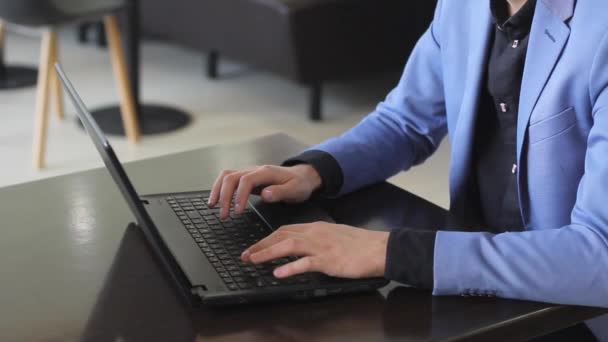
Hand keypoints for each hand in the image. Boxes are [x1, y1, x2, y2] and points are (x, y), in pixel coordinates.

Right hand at [208, 164, 321, 219]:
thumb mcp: (295, 190)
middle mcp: (254, 170)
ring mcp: (249, 172)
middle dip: (224, 196)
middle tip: (223, 215)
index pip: (246, 180)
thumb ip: (280, 192)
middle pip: (231, 177)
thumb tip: (264, 195)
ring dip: (217, 190)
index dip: (239, 195)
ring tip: (212, 207)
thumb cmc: (298, 184)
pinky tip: (217, 200)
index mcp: (266, 172)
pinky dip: (219, 188)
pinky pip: (228, 179)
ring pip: (226, 176)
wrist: (302, 176)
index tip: (237, 211)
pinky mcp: (246, 177)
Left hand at [241, 222, 388, 278]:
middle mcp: (315, 233)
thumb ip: (319, 239)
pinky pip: (305, 263)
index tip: (255, 246)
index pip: (286, 230)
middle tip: (245, 254)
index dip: (267, 238)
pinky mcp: (328, 260)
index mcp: (317, 227)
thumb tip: (304, 247)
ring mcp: (321, 246)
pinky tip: (277, 273)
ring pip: (288, 245)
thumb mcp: (336, 236)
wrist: (380, 248)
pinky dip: (289, 268)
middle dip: (261, 244)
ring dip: (267, 253)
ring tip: (253, 260)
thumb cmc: (360, 245)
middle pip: (281, 235)